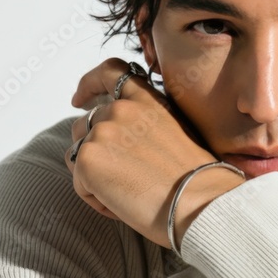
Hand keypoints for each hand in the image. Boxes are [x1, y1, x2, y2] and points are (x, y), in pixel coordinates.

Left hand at [64, 58, 244, 248]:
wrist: (199, 202)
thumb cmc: (195, 179)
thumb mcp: (175, 133)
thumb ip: (143, 124)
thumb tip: (117, 141)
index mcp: (146, 99)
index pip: (110, 73)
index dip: (88, 85)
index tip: (79, 100)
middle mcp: (121, 108)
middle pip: (84, 126)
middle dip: (94, 151)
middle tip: (123, 179)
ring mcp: (102, 131)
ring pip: (78, 157)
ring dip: (96, 177)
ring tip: (129, 194)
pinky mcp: (88, 158)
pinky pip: (80, 185)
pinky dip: (96, 199)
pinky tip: (124, 205)